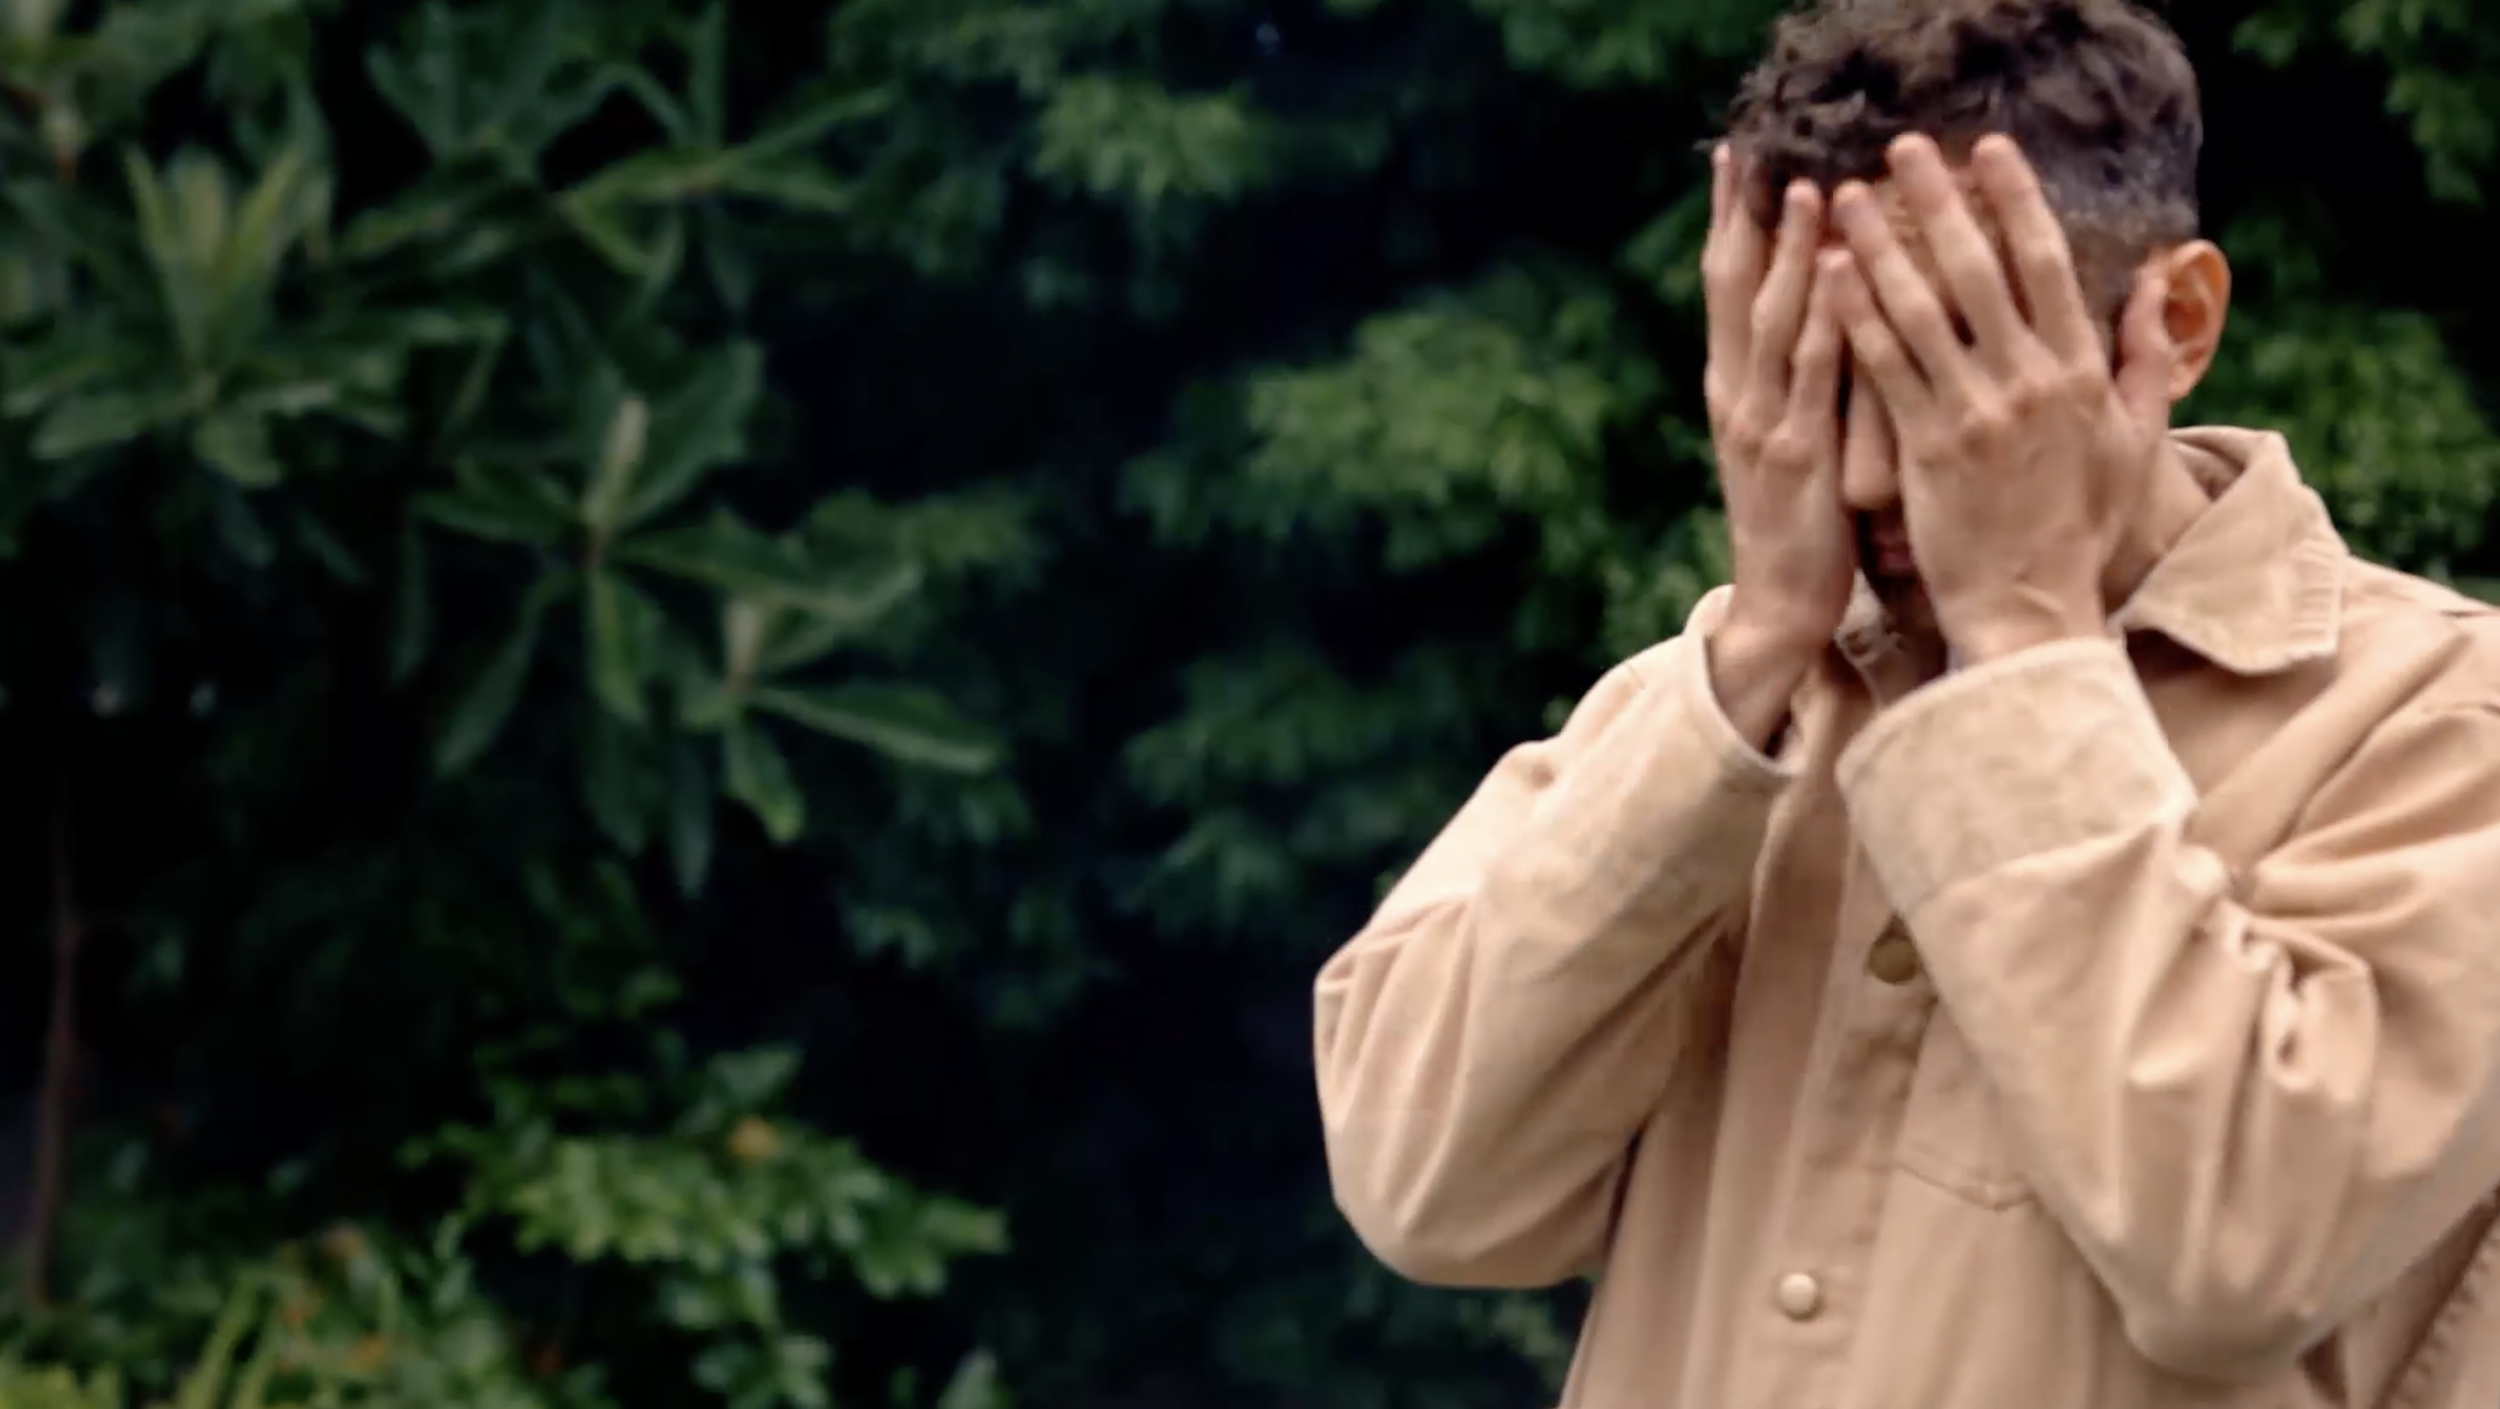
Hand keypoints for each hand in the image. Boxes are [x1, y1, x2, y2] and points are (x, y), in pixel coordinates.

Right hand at [1701, 146, 1854, 667]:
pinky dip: (1824, 315)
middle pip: (1732, 289)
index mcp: (1733, 392)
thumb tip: (1823, 316)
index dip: (1729, 223)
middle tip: (1752, 150)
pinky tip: (1840, 270)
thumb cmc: (1799, 529)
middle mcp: (1736, 397)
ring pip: (1771, 319)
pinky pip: (1813, 372)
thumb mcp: (1788, 444)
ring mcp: (1763, 424)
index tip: (1736, 161)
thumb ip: (1796, 383)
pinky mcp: (1799, 453)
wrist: (1780, 610)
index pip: (1725, 290)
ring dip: (1789, 250)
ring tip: (1805, 186)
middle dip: (1743, 217)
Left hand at [1827, 133, 2174, 662]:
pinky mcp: (1925, 450)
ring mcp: (1975, 414)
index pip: (2047, 263)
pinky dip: (1856, 316)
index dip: (2016, 200)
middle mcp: (2029, 382)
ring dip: (1881, 246)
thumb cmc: (2079, 527)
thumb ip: (2145, 358)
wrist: (2030, 608)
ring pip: (1921, 311)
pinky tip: (1829, 274)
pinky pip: (1884, 369)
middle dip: (1940, 200)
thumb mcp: (2133, 440)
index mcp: (2079, 372)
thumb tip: (2154, 281)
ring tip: (1846, 197)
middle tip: (1902, 148)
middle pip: (1979, 270)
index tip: (1989, 148)